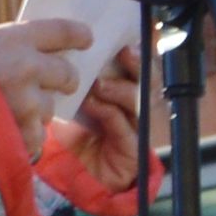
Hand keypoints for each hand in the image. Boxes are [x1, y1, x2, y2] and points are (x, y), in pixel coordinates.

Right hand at [0, 17, 104, 128]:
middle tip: (55, 84)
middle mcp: (25, 67)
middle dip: (63, 80)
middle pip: (67, 73)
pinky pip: (36, 134)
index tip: (86, 39)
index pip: (62, 31)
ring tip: (7, 112)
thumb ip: (15, 48)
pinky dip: (23, 136)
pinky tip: (3, 130)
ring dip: (35, 112)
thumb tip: (52, 49)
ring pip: (49, 107)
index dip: (78, 35)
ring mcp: (26, 101)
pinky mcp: (24, 131)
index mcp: (13, 40)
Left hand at [49, 49, 144, 198]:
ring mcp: (137, 127)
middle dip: (137, 65)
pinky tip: (94, 105)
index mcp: (123, 89)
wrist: (66, 176)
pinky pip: (127, 126)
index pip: (138, 66)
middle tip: (123, 53)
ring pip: (141, 101)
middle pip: (149, 80)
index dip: (137, 52)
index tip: (125, 38)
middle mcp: (134, 107)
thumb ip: (74, 78)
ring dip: (121, 89)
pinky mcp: (134, 148)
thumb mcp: (69, 99)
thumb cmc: (68, 133)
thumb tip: (66, 45)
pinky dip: (110, 112)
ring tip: (99, 84)